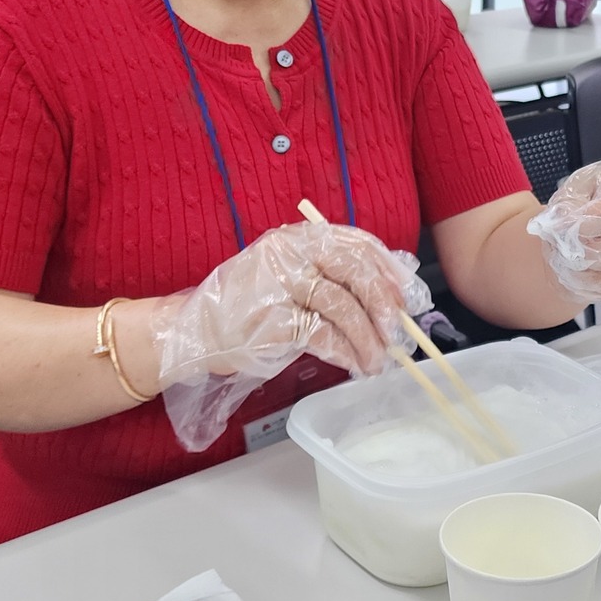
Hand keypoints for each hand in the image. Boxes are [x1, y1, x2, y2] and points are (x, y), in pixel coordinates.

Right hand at [154, 222, 414, 385]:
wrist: (192, 329)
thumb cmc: (246, 305)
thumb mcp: (286, 274)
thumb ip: (328, 275)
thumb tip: (388, 295)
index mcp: (298, 236)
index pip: (356, 243)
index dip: (388, 269)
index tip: (408, 296)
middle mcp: (289, 252)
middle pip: (354, 270)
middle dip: (383, 304)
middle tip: (398, 333)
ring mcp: (279, 284)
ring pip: (342, 306)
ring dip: (367, 338)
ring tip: (377, 360)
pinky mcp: (272, 320)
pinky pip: (323, 335)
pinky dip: (346, 352)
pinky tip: (354, 364)